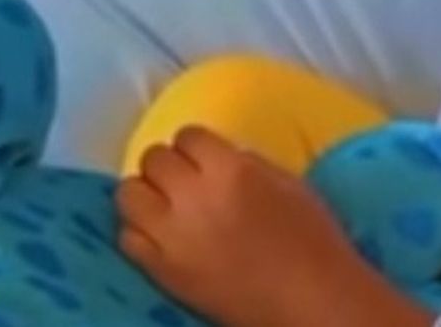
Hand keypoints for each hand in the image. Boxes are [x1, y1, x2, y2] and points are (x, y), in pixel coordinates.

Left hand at [116, 127, 432, 326]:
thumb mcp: (288, 184)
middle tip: (186, 185)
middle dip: (170, 167)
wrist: (312, 305)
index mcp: (228, 170)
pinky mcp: (161, 270)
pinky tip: (161, 238)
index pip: (187, 135)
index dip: (196, 147)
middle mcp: (192, 196)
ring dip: (146, 194)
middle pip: (153, 158)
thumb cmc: (313, 242)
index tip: (205, 161)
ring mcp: (171, 235)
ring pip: (129, 193)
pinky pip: (127, 237)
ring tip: (165, 208)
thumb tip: (214, 157)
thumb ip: (245, 162)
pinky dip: (140, 233)